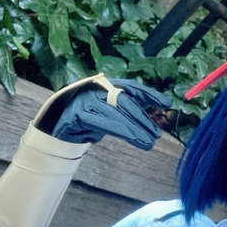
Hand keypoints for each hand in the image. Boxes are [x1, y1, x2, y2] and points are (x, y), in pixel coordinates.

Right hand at [44, 76, 170, 149]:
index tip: (166, 103)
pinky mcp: (77, 114)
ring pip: (115, 114)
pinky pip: (101, 122)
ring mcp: (86, 100)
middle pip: (125, 101)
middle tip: (157, 134)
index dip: (149, 94)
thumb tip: (160, 107)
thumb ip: (130, 110)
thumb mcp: (111, 113)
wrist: (60, 127)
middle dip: (142, 118)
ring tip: (149, 141)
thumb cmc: (91, 118)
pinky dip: (119, 130)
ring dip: (134, 129)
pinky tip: (132, 138)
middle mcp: (96, 89)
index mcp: (106, 85)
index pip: (131, 87)